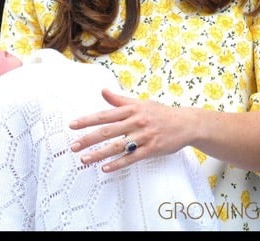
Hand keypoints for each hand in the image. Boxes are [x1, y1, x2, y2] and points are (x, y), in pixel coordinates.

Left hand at [68, 89, 190, 171]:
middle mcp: (137, 122)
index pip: (105, 114)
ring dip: (99, 154)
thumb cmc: (161, 113)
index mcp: (133, 109)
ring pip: (118, 146)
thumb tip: (103, 91)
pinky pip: (132, 157)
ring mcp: (144, 136)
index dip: (88, 120)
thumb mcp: (141, 103)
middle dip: (89, 139)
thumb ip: (120, 100)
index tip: (73, 125)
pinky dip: (118, 163)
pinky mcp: (151, 149)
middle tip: (73, 146)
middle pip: (108, 131)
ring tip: (84, 159)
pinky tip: (106, 168)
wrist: (186, 123)